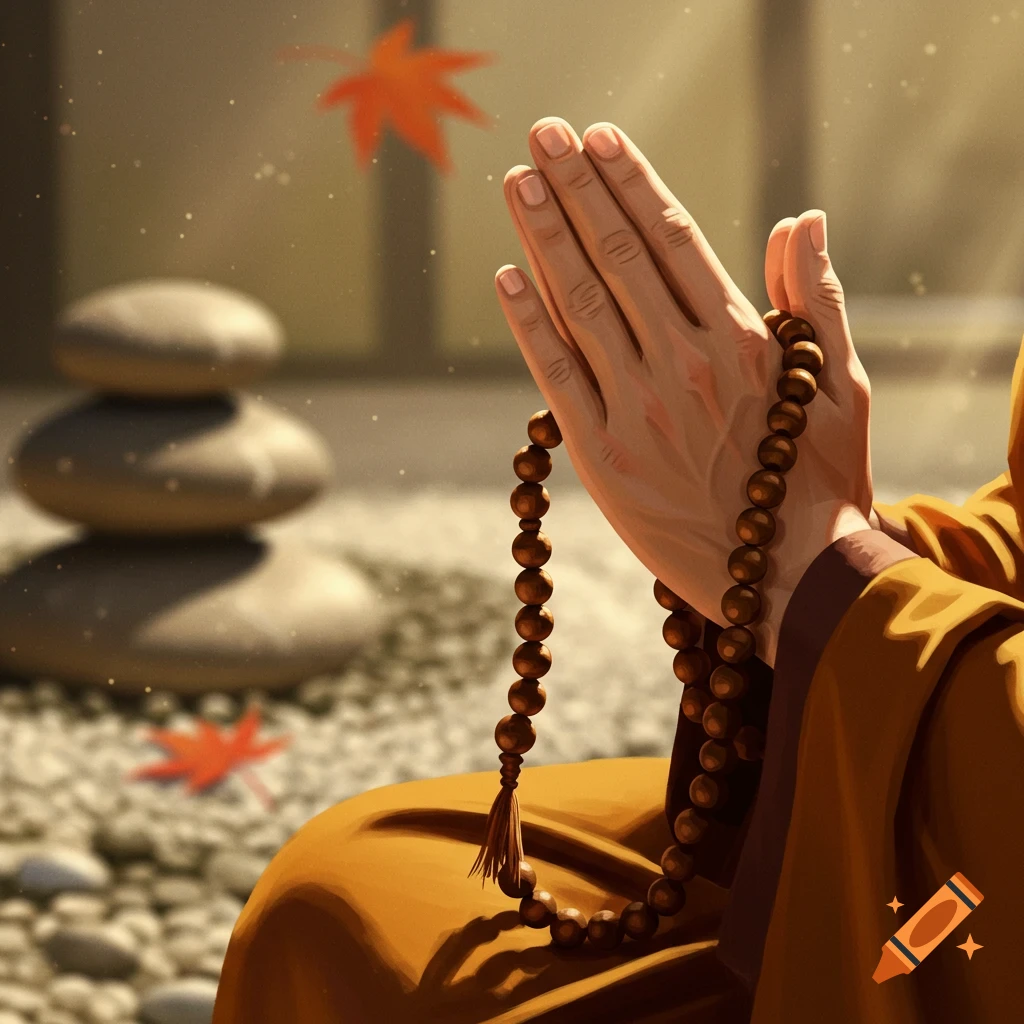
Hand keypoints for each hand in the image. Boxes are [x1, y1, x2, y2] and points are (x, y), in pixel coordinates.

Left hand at [495, 118, 873, 665]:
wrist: (790, 577)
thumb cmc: (822, 479)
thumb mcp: (841, 383)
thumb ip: (813, 299)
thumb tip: (798, 218)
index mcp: (742, 340)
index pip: (674, 239)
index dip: (631, 183)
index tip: (599, 139)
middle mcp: (685, 364)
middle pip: (617, 256)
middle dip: (575, 188)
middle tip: (542, 136)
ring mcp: (638, 409)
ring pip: (580, 303)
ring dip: (542, 235)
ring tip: (517, 182)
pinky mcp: (603, 458)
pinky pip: (555, 375)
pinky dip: (529, 323)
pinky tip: (506, 276)